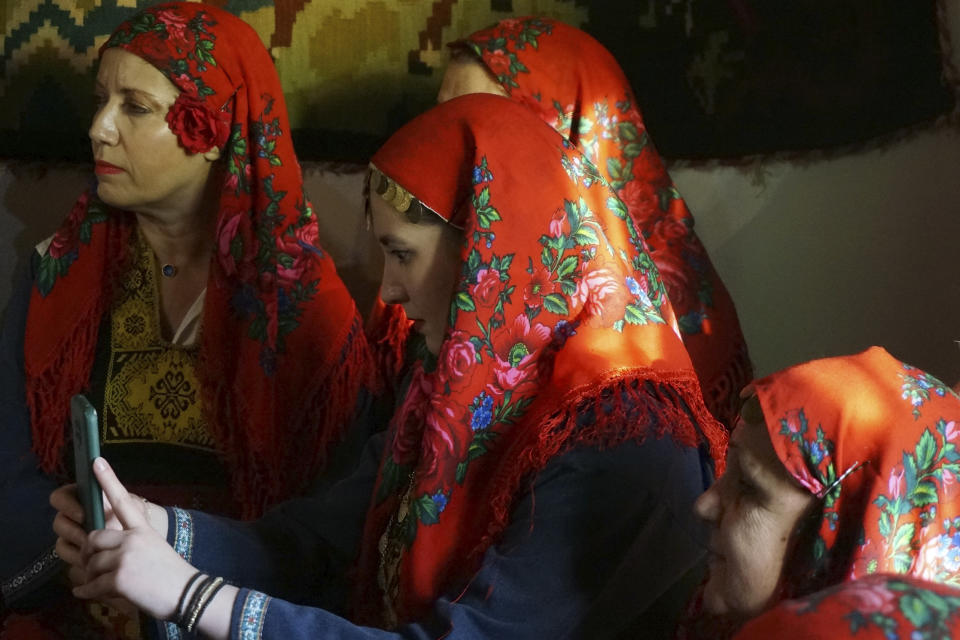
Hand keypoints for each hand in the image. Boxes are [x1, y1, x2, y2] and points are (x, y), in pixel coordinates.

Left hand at [72, 458, 195, 620]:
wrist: (187, 594)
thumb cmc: (173, 573)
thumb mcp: (155, 548)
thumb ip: (132, 541)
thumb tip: (104, 546)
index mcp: (143, 529)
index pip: (123, 500)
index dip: (107, 481)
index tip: (95, 462)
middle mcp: (133, 539)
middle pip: (94, 538)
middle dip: (89, 554)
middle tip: (94, 565)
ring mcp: (125, 558)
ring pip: (90, 564)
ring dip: (92, 577)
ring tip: (103, 584)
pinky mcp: (119, 579)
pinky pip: (90, 585)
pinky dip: (86, 592)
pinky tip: (86, 593)